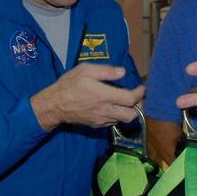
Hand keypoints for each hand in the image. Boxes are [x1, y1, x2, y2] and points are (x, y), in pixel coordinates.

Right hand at [30, 63, 144, 130]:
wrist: (54, 105)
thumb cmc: (69, 85)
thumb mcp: (85, 70)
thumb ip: (105, 71)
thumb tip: (122, 72)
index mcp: (104, 96)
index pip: (130, 99)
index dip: (140, 93)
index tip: (141, 87)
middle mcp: (105, 110)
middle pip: (131, 115)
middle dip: (139, 107)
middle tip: (138, 98)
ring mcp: (101, 119)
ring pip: (122, 120)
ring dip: (128, 111)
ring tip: (127, 102)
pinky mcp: (96, 125)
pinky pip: (112, 122)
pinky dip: (117, 115)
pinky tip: (113, 107)